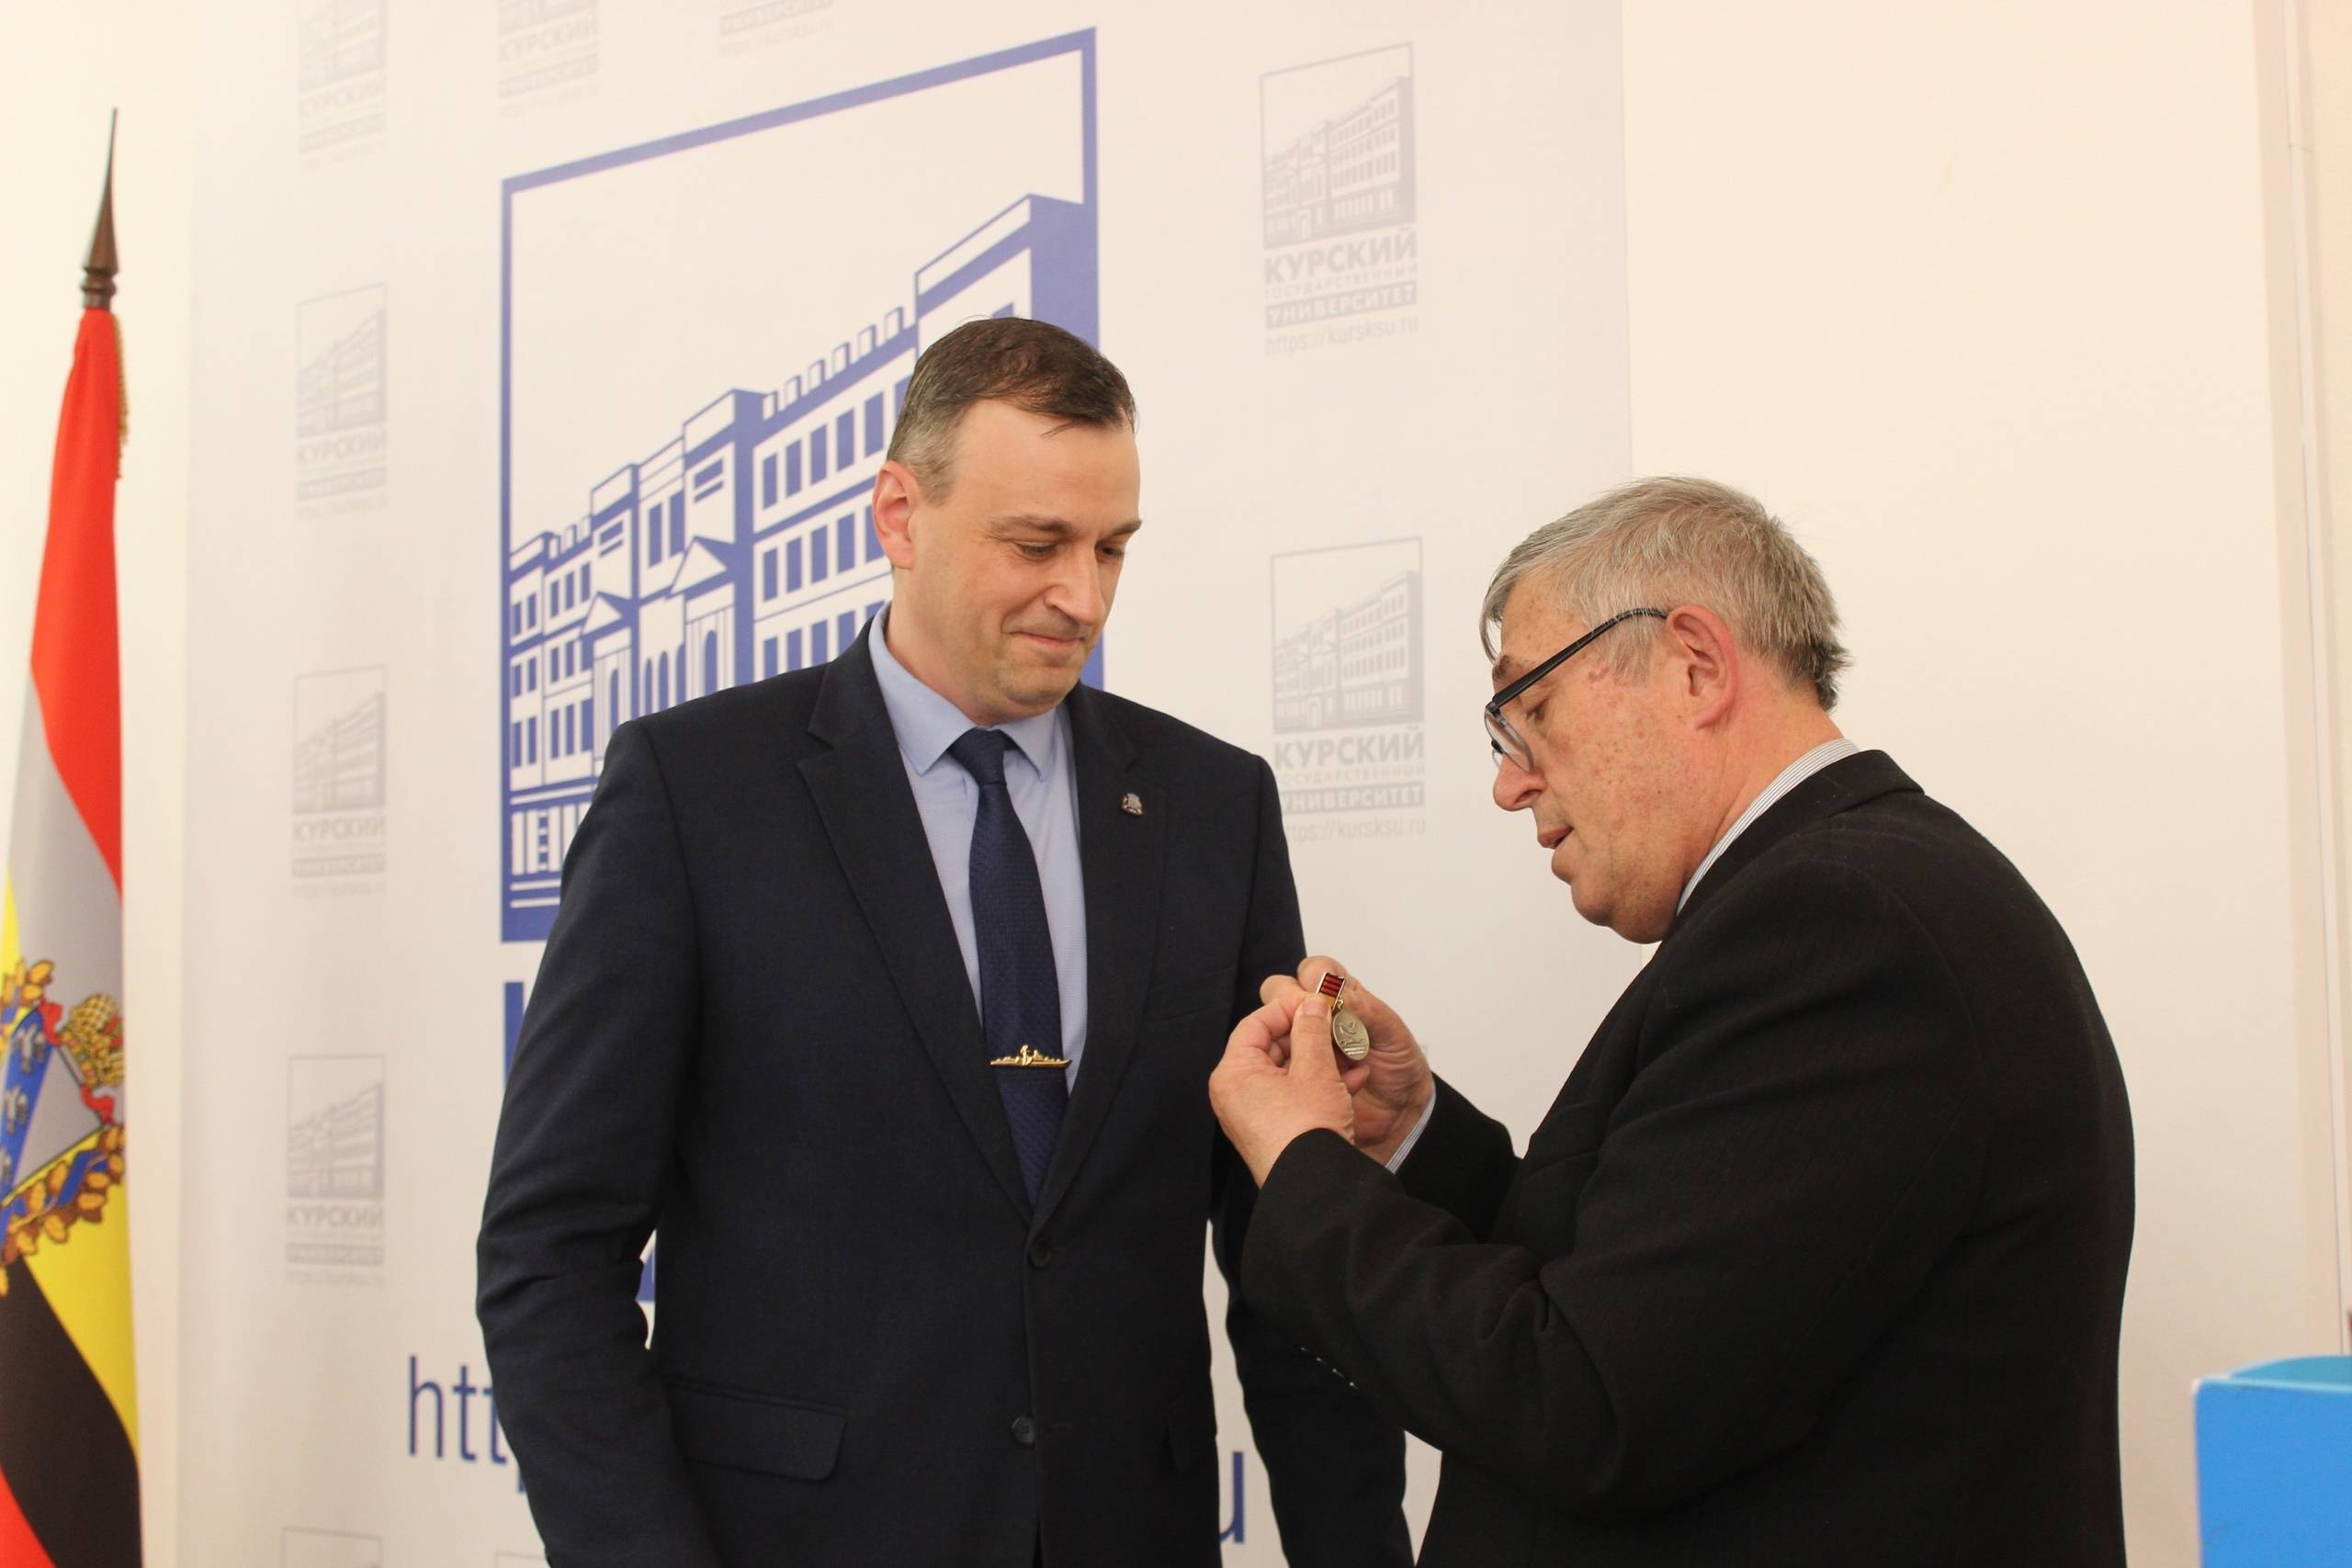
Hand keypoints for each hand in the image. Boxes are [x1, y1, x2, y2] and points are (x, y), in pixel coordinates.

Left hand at [1210, 988, 1354, 1184]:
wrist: (1317, 1188)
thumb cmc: (1307, 1131)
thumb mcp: (1315, 1070)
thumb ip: (1312, 1031)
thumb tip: (1311, 1005)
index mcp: (1233, 1075)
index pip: (1255, 1025)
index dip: (1287, 1008)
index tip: (1314, 1002)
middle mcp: (1236, 1094)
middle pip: (1271, 1048)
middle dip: (1309, 1035)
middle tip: (1335, 1024)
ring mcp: (1254, 1115)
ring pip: (1289, 1072)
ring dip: (1322, 1060)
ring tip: (1350, 1050)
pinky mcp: (1275, 1131)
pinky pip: (1295, 1096)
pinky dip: (1321, 1085)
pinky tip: (1355, 1079)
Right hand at [1259, 958, 1432, 1164]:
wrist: (1401, 1114)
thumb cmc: (1400, 1067)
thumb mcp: (1392, 1034)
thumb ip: (1365, 1009)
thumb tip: (1335, 993)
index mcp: (1343, 997)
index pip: (1314, 971)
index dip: (1312, 980)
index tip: (1323, 1000)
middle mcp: (1317, 1017)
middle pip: (1280, 992)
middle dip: (1291, 1007)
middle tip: (1315, 1031)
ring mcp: (1302, 1045)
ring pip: (1271, 1027)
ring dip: (1292, 1041)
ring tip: (1325, 1061)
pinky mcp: (1295, 1073)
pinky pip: (1278, 1063)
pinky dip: (1296, 1070)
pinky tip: (1326, 1082)